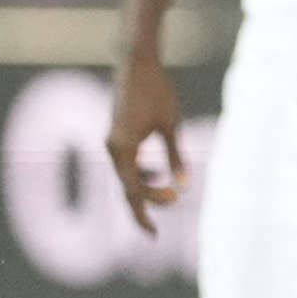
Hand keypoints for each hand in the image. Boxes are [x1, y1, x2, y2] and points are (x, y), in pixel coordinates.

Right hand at [109, 50, 188, 230]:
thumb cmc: (157, 90)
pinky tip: (157, 175)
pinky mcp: (116, 136)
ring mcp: (112, 142)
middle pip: (125, 188)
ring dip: (143, 190)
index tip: (166, 216)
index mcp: (123, 148)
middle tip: (154, 234)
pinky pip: (125, 164)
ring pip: (124, 177)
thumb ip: (176, 155)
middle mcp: (112, 148)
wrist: (135, 63)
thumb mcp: (171, 124)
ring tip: (166, 199)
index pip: (132, 188)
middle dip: (141, 208)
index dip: (148, 206)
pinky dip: (139, 174)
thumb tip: (185, 184)